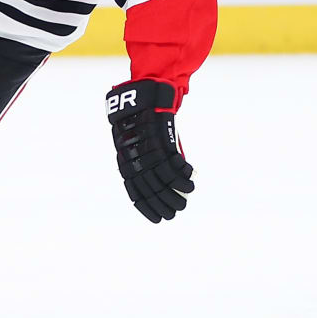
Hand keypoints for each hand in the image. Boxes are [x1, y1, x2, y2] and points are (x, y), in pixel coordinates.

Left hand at [106, 79, 194, 222]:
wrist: (144, 98)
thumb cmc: (141, 123)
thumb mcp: (138, 145)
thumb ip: (147, 164)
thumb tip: (161, 185)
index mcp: (126, 163)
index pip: (135, 193)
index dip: (147, 209)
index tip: (159, 220)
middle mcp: (135, 160)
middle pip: (152, 190)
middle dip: (165, 204)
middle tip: (177, 211)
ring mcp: (149, 152)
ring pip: (164, 182)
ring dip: (177, 193)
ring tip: (187, 197)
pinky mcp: (161, 143)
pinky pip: (174, 167)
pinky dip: (183, 177)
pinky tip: (190, 181)